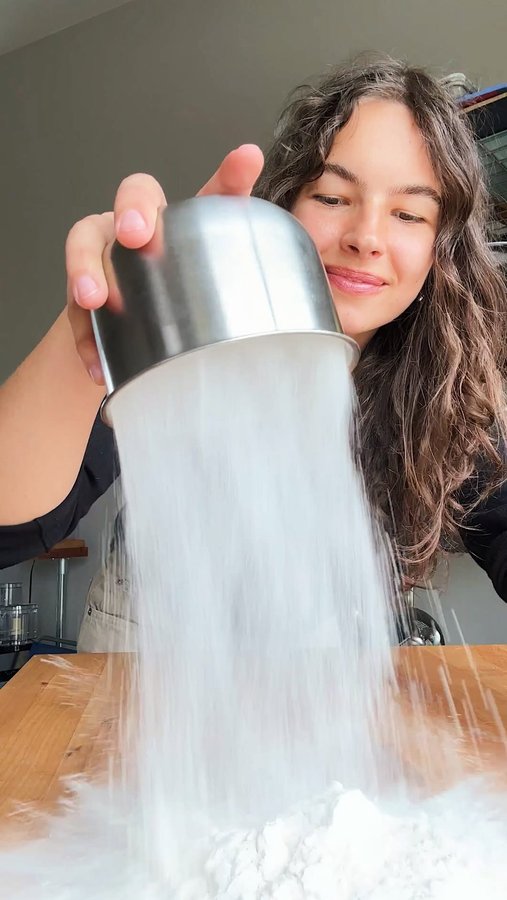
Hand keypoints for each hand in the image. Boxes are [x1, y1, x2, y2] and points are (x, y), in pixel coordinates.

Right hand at [65, 144, 263, 382]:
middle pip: (134, 195)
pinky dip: (85, 339)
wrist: (127, 353)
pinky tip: (101, 365)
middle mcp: (143, 230)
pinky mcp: (81, 302)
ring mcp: (105, 259)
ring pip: (85, 242)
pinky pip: (75, 312)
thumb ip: (257, 302)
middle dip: (133, 210)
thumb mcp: (218, 310)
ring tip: (95, 300)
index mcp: (185, 229)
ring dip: (86, 269)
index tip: (248, 160)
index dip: (229, 176)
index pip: (211, 194)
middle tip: (137, 235)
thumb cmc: (179, 319)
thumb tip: (315, 316)